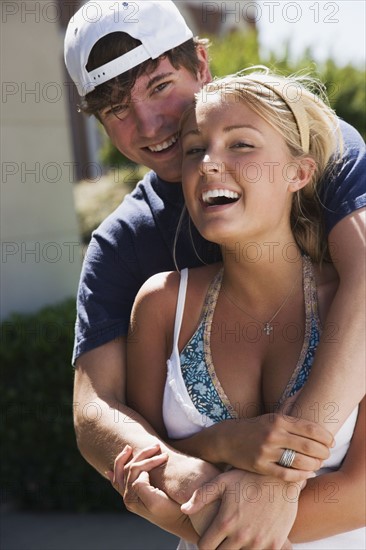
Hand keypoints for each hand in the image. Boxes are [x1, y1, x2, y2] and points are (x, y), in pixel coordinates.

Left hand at [110, 444, 198, 541]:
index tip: (165, 457)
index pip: (134, 469)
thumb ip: (142, 486)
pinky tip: (108, 472)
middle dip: (142, 455)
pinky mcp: (136, 496)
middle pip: (129, 468)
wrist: (180, 520)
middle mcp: (128, 497)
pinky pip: (119, 484)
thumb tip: (139, 474)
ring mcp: (131, 496)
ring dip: (128, 458)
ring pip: (123, 472)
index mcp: (131, 497)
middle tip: (156, 446)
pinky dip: (114, 475)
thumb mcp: (155, 501)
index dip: (149, 460)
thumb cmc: (170, 509)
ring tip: (130, 447)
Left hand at [182, 469, 299, 548]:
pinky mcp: (275, 546)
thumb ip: (201, 496)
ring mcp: (259, 543)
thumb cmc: (248, 477)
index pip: (205, 548)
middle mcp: (241, 536)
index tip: (209, 538)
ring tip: (237, 539)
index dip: (204, 544)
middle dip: (219, 548)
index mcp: (226, 522)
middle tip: (222, 539)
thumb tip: (184, 509)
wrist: (281, 478)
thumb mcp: (222, 481)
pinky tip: (253, 542)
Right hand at [214, 413, 332, 481]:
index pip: (310, 428)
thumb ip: (292, 418)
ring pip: (299, 462)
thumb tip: (314, 416)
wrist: (226, 439)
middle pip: (308, 446)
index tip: (331, 441)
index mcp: (278, 420)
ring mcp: (266, 451)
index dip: (325, 436)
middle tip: (327, 455)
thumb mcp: (272, 417)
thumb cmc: (255, 428)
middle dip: (323, 452)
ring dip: (314, 465)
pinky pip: (286, 475)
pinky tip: (306, 474)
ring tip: (318, 465)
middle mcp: (273, 434)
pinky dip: (300, 476)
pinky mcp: (260, 466)